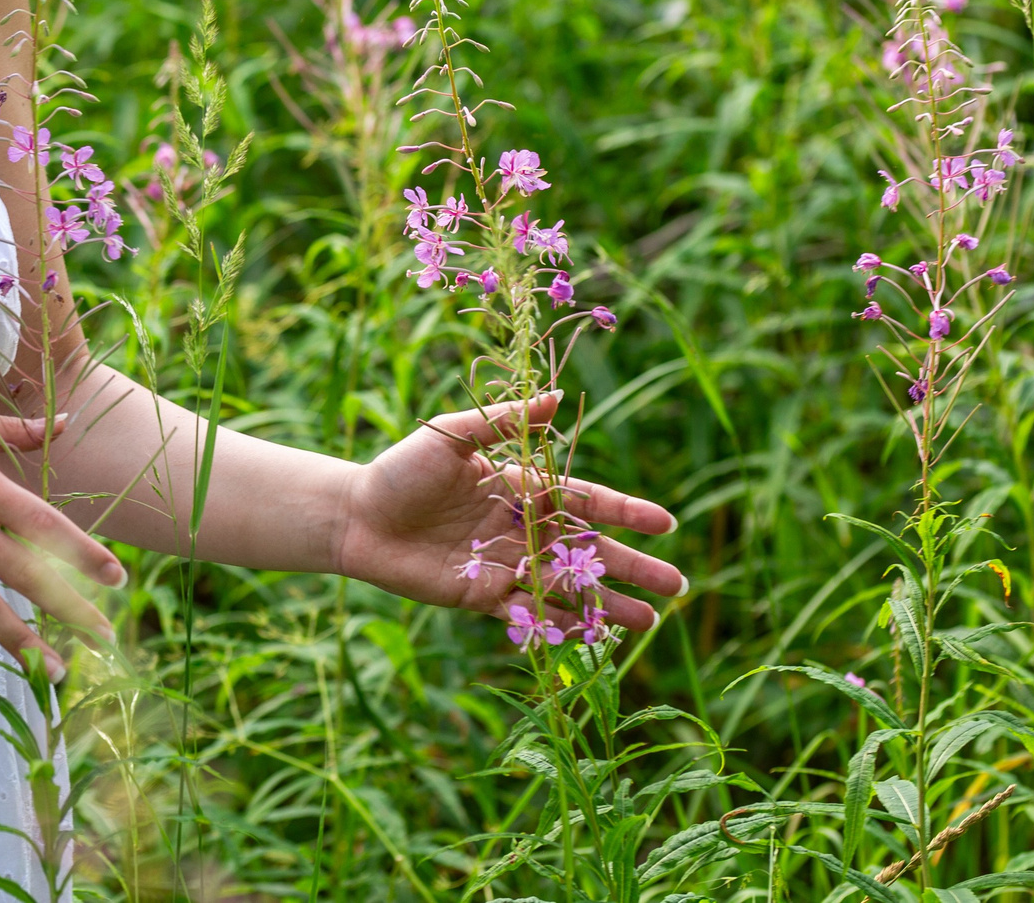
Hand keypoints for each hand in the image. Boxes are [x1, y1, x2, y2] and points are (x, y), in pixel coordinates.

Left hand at [336, 394, 685, 634]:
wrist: (355, 516)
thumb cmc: (402, 470)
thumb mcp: (452, 436)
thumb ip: (503, 423)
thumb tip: (556, 395)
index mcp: (521, 487)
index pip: (585, 500)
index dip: (626, 512)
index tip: (666, 524)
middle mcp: (522, 528)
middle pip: (588, 550)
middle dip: (633, 567)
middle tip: (678, 587)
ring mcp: (506, 565)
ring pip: (568, 587)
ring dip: (606, 605)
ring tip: (647, 624)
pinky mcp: (483, 597)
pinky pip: (529, 614)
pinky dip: (559, 626)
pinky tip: (591, 639)